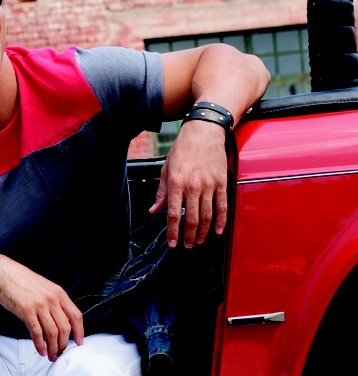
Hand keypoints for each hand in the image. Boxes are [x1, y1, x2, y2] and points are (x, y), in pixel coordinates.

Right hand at [0, 255, 83, 359]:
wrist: (2, 273)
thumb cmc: (21, 281)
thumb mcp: (44, 287)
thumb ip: (53, 302)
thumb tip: (59, 322)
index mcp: (59, 293)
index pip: (76, 316)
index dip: (79, 332)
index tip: (78, 342)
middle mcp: (52, 299)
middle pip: (65, 328)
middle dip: (63, 344)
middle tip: (60, 353)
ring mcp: (40, 305)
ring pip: (52, 333)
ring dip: (53, 348)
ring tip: (51, 355)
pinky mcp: (26, 310)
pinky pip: (37, 332)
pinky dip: (40, 344)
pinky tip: (40, 350)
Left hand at [148, 120, 227, 247]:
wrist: (205, 130)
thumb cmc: (184, 147)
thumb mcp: (166, 168)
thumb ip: (162, 192)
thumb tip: (154, 210)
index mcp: (176, 182)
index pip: (173, 213)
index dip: (172, 231)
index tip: (172, 243)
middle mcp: (193, 186)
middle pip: (191, 218)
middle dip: (189, 236)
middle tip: (188, 245)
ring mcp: (209, 185)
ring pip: (207, 215)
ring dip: (203, 232)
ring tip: (199, 241)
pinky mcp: (222, 182)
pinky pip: (222, 205)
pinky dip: (221, 220)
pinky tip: (217, 230)